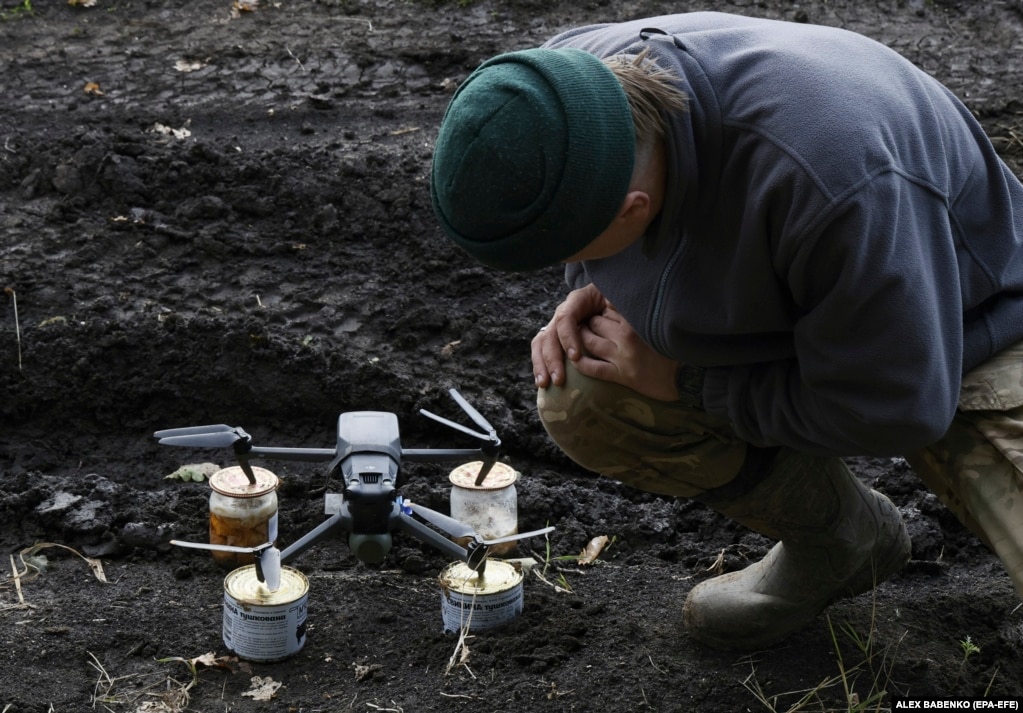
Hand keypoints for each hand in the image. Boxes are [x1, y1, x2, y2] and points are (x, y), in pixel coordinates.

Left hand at [531, 285, 678, 401]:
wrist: (682, 379)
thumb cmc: (668, 350)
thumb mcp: (654, 324)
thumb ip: (636, 312)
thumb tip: (614, 299)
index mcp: (636, 321)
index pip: (608, 307)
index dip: (601, 308)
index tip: (600, 310)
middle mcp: (627, 337)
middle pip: (595, 322)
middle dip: (590, 321)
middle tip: (589, 323)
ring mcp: (621, 357)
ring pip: (589, 342)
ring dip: (581, 338)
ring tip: (580, 336)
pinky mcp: (620, 375)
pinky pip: (593, 368)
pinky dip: (580, 363)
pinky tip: (575, 358)